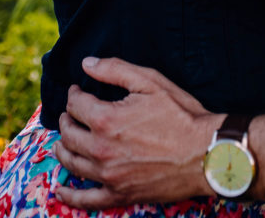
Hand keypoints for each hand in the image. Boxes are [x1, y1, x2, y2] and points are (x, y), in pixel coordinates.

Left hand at [53, 56, 221, 210]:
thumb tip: (87, 64)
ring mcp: (108, 176)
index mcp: (106, 120)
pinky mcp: (119, 194)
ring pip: (71, 163)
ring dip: (62, 148)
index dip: (74, 94)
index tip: (78, 90)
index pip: (76, 105)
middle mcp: (101, 150)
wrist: (205, 152)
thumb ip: (115, 70)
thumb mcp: (151, 82)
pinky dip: (69, 195)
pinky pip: (86, 200)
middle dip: (66, 119)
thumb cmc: (181, 115)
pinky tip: (60, 189)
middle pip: (69, 134)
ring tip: (64, 140)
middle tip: (71, 112)